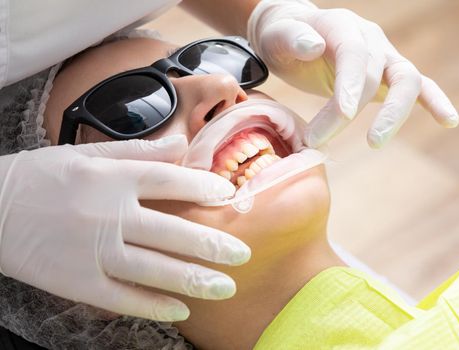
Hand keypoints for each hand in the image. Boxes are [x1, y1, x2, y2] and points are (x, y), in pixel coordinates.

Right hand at [0, 135, 249, 320]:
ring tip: (225, 287)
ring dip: (194, 280)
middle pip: (172, 231)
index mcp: (112, 178)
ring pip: (154, 269)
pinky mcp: (77, 281)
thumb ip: (137, 150)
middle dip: (212, 245)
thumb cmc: (41, 176)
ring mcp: (94, 251)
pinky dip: (154, 304)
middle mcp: (108, 214)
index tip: (229, 197)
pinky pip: (123, 297)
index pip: (169, 181)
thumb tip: (180, 144)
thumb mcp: (86, 153)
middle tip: (242, 255)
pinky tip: (180, 309)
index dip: (204, 189)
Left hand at [248, 0, 458, 147]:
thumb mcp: (277, 33)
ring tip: (375, 142)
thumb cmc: (282, 36)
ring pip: (407, 80)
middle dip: (355, 110)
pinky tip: (449, 120)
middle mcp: (370, 38)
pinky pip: (418, 86)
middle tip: (322, 140)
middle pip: (380, 72)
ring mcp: (384, 56)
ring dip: (396, 114)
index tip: (341, 115)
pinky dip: (434, 101)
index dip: (351, 84)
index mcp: (342, 25)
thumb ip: (293, 38)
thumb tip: (314, 45)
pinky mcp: (389, 75)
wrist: (293, 35)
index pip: (355, 53)